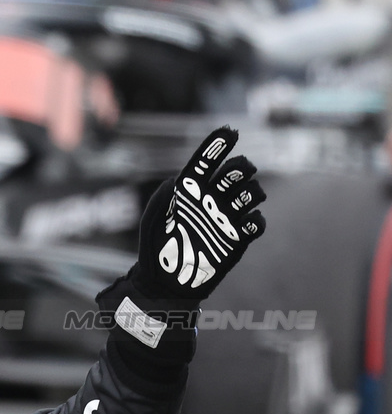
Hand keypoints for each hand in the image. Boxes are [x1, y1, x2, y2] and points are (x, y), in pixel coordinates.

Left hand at [134, 126, 265, 301]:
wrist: (166, 281)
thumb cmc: (156, 247)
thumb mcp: (155, 217)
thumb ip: (166, 194)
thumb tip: (183, 178)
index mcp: (189, 190)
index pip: (206, 161)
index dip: (218, 144)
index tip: (231, 132)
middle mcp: (211, 199)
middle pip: (238, 171)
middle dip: (242, 167)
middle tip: (237, 174)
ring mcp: (226, 217)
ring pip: (253, 191)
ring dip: (251, 191)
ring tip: (238, 203)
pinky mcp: (238, 238)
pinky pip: (258, 221)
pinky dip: (256, 220)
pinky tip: (245, 225)